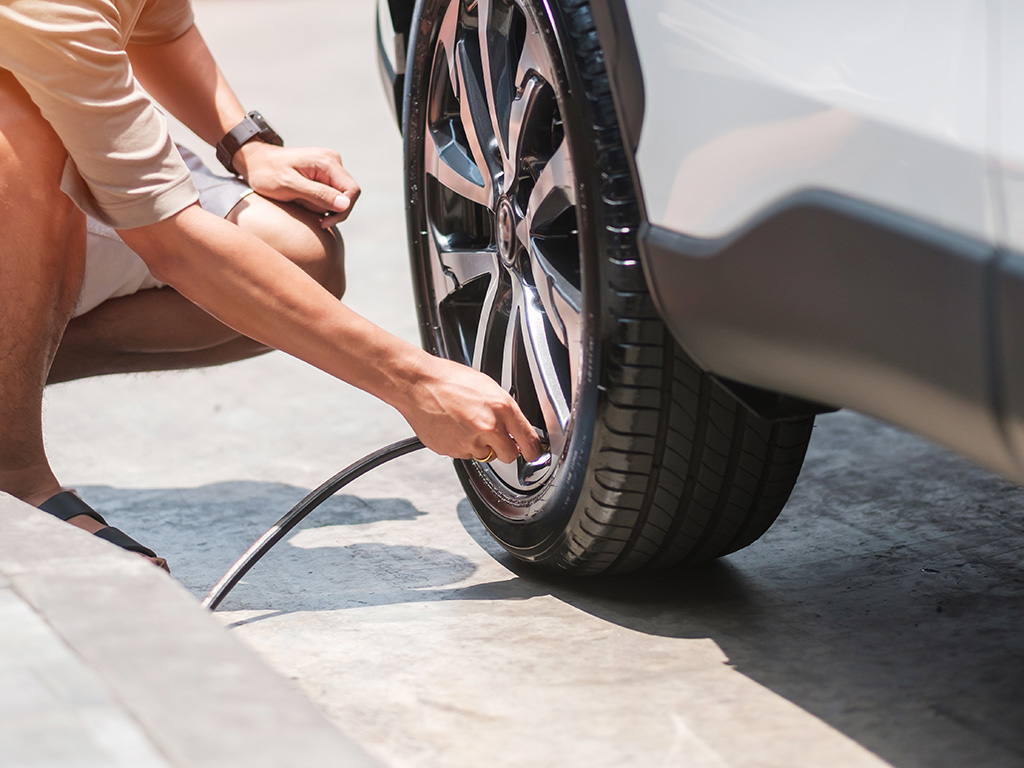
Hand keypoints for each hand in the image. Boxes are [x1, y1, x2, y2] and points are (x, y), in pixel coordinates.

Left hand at [232, 142, 360, 227]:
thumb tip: (345, 204)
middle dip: (327, 208)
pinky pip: (330, 194)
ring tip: (299, 200)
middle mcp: (333, 161)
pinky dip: (318, 202)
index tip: (323, 222)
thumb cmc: (267, 173)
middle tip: (303, 206)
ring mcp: (330, 166)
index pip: (352, 191)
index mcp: (327, 162)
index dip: (343, 211)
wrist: (254, 161)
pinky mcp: (325, 173)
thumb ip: (318, 194)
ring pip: (338, 197)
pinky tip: (301, 198)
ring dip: (320, 205)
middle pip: (346, 195)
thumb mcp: (289, 186)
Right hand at [395, 356, 543, 463]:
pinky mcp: (452, 451)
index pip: (529, 440)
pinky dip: (461, 445)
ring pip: (485, 455)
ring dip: (480, 446)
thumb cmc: (449, 380)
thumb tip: (516, 427)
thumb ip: (504, 410)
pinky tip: (453, 428)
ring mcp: (469, 441)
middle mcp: (488, 427)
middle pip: (509, 456)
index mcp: (502, 408)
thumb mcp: (488, 386)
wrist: (418, 384)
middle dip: (505, 449)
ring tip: (465, 424)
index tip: (533, 454)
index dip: (533, 450)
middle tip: (495, 437)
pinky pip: (464, 455)